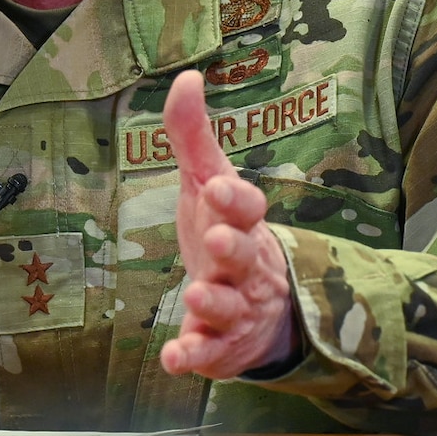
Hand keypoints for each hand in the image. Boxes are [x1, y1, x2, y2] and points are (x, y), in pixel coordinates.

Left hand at [158, 70, 296, 378]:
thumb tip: (186, 77)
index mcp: (243, 222)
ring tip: (196, 296)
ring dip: (213, 303)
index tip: (217, 187)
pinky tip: (175, 358)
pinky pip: (211, 354)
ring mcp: (237, 308)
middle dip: (232, 248)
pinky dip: (195, 356)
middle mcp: (246, 266)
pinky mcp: (223, 346)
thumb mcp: (208, 183)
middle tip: (217, 240)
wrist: (261, 305)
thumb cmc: (226, 231)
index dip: (235, 198)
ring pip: (231, 307)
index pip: (248, 206)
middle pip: (244, 255)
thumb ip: (193, 136)